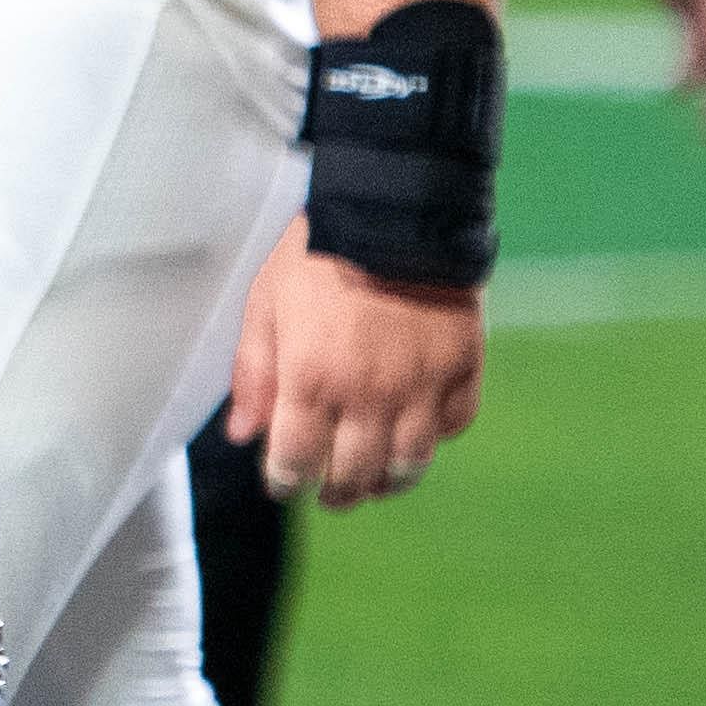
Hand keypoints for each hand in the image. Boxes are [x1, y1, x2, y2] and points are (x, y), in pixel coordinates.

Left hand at [226, 244, 480, 503]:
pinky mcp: (463, 367)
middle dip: (336, 494)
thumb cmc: (317, 255)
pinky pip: (453, 424)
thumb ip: (253, 375)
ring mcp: (421, 385)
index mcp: (311, 383)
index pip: (295, 464)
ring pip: (408, 464)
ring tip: (374, 479)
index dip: (286, 483)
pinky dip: (435, 436)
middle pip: (354, 476)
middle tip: (329, 494)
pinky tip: (417, 431)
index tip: (284, 484)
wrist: (396, 211)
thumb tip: (243, 436)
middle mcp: (369, 395)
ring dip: (387, 480)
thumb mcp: (264, 306)